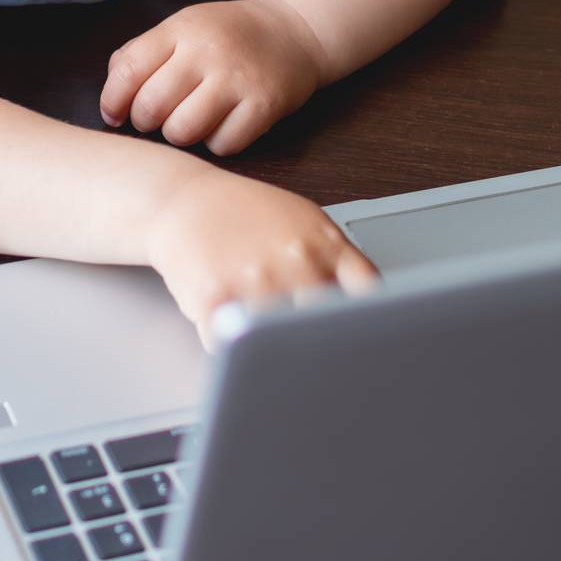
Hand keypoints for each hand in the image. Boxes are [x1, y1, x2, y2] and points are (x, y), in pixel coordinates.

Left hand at [99, 0, 326, 155]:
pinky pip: (222, 145)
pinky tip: (221, 125)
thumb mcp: (182, 28)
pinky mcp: (264, 106)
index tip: (114, 114)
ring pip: (183, 132)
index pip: (127, 70)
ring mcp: (237, 79)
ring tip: (187, 122)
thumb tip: (111, 99)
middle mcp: (207, 52)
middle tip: (155, 118)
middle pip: (151, 106)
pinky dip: (216, 143)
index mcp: (180, 30)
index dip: (112, 100)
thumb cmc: (226, 36)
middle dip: (144, 121)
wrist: (294, 32)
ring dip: (178, 136)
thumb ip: (141, 53)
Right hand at [147, 169, 380, 352]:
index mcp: (324, 243)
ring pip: (281, 346)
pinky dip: (235, 353)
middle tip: (312, 360)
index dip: (375, 328)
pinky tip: (230, 327)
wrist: (183, 201)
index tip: (369, 348)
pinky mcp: (216, 299)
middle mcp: (295, 261)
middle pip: (328, 329)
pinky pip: (236, 352)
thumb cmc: (245, 214)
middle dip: (322, 348)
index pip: (370, 295)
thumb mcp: (304, 223)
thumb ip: (339, 261)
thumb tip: (377, 308)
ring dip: (273, 352)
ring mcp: (256, 281)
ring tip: (261, 333)